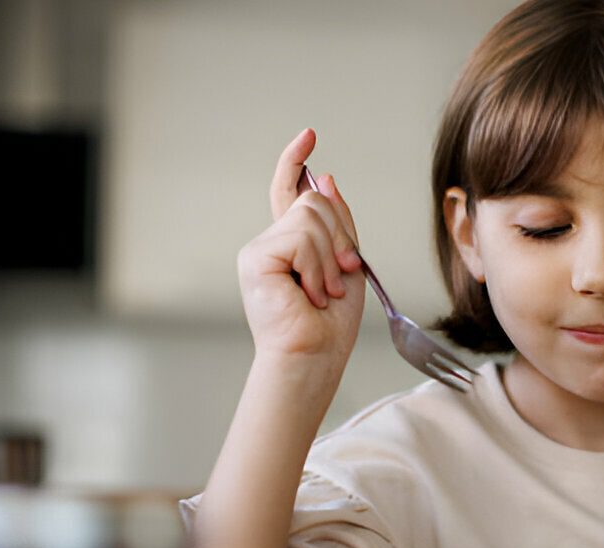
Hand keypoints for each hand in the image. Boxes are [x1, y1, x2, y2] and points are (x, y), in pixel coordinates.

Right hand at [236, 128, 364, 358]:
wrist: (314, 356)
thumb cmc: (330, 324)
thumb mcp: (347, 264)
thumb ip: (338, 224)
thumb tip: (326, 179)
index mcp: (292, 243)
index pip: (289, 191)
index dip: (295, 162)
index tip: (309, 135)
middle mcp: (271, 241)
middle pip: (315, 200)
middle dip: (341, 237)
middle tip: (342, 276)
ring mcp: (260, 248)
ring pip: (311, 217)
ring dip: (331, 259)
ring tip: (323, 292)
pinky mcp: (256, 258)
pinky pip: (300, 238)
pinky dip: (317, 267)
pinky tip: (310, 294)